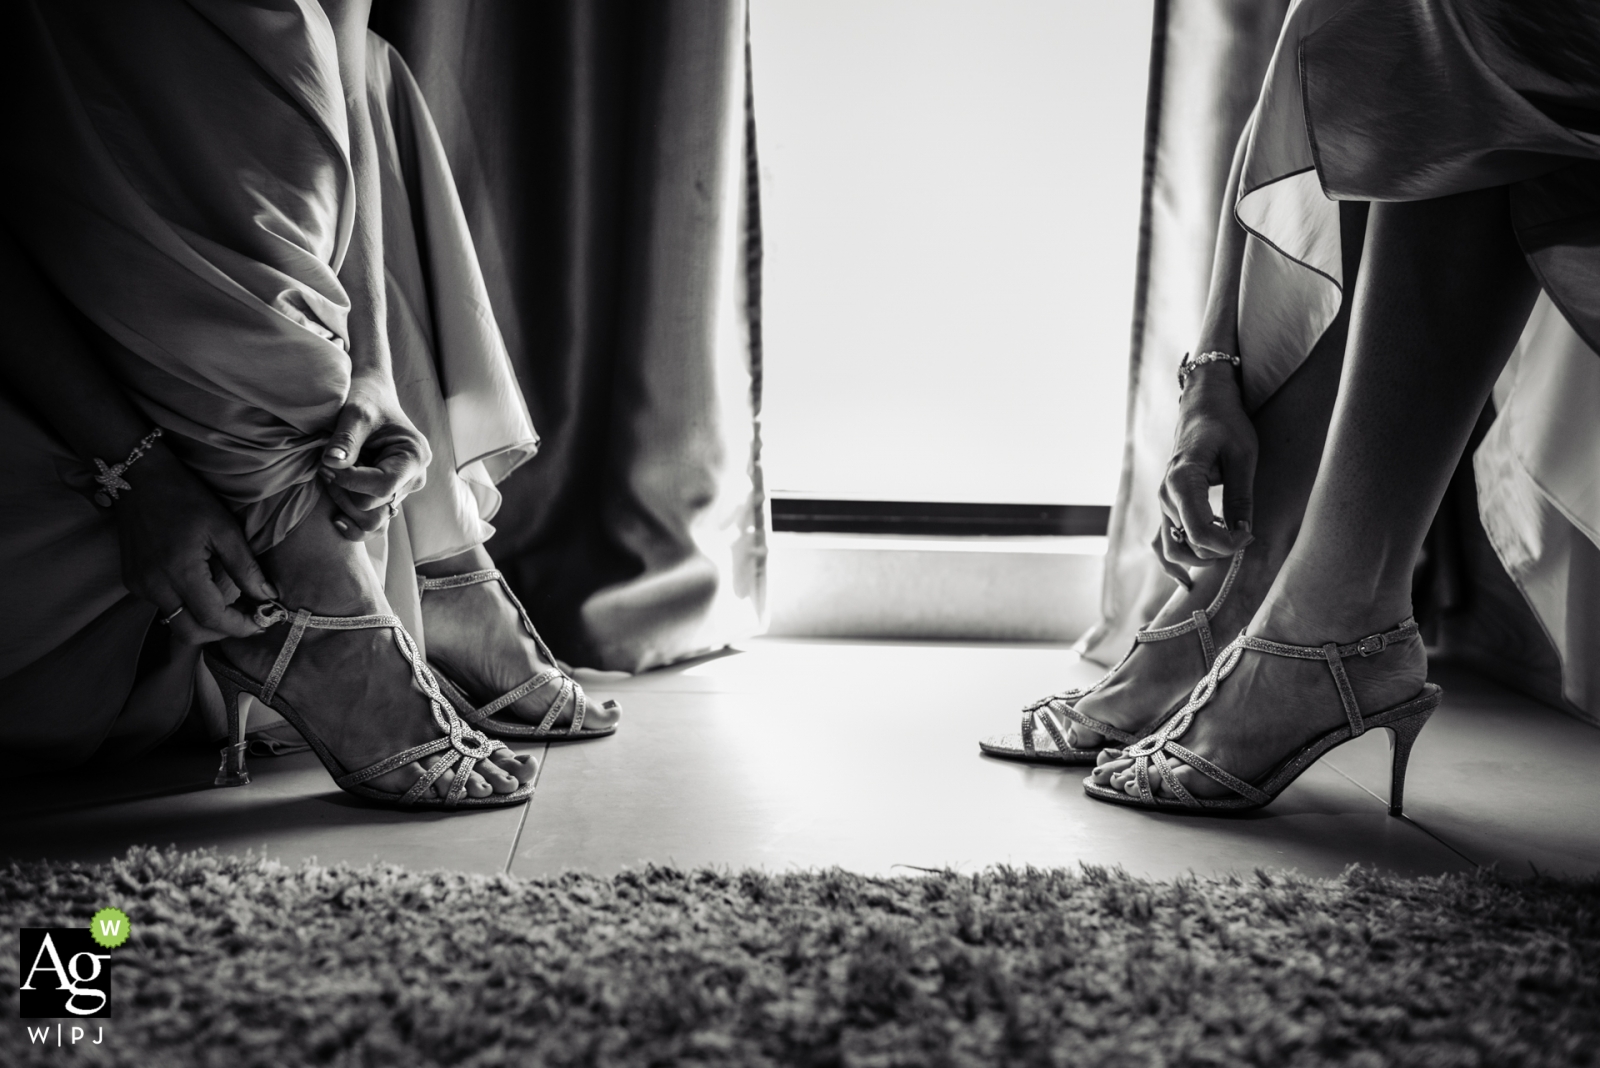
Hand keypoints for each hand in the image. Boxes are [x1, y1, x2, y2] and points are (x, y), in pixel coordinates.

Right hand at [112, 446, 276, 643]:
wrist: (139, 479)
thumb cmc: (186, 497)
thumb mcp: (224, 528)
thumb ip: (245, 567)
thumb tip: (267, 597)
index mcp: (179, 572)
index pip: (212, 618)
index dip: (240, 626)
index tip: (262, 623)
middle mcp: (154, 586)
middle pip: (189, 632)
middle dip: (221, 632)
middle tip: (247, 620)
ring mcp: (139, 586)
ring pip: (175, 621)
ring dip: (204, 621)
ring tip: (230, 605)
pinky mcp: (132, 582)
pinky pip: (162, 607)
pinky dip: (186, 607)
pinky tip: (203, 590)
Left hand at [318, 373, 429, 540]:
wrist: (372, 396)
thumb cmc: (368, 399)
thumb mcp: (356, 412)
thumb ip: (345, 438)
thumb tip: (331, 464)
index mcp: (414, 457)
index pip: (381, 485)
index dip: (349, 481)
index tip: (326, 464)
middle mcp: (415, 479)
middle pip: (375, 505)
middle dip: (343, 491)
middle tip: (323, 467)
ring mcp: (403, 490)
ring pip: (374, 519)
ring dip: (345, 506)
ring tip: (329, 480)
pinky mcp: (390, 496)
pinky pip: (375, 522)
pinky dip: (354, 522)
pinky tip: (336, 518)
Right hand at [1154, 361, 1255, 586]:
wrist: (1203, 403)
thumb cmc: (1225, 423)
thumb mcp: (1243, 456)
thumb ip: (1240, 497)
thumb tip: (1243, 532)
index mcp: (1182, 481)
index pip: (1200, 533)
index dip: (1228, 544)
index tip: (1250, 534)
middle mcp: (1165, 495)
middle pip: (1188, 545)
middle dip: (1220, 550)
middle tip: (1247, 534)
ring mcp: (1162, 503)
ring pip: (1173, 549)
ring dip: (1201, 558)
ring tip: (1229, 548)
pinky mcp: (1166, 506)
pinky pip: (1163, 542)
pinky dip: (1174, 562)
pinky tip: (1188, 581)